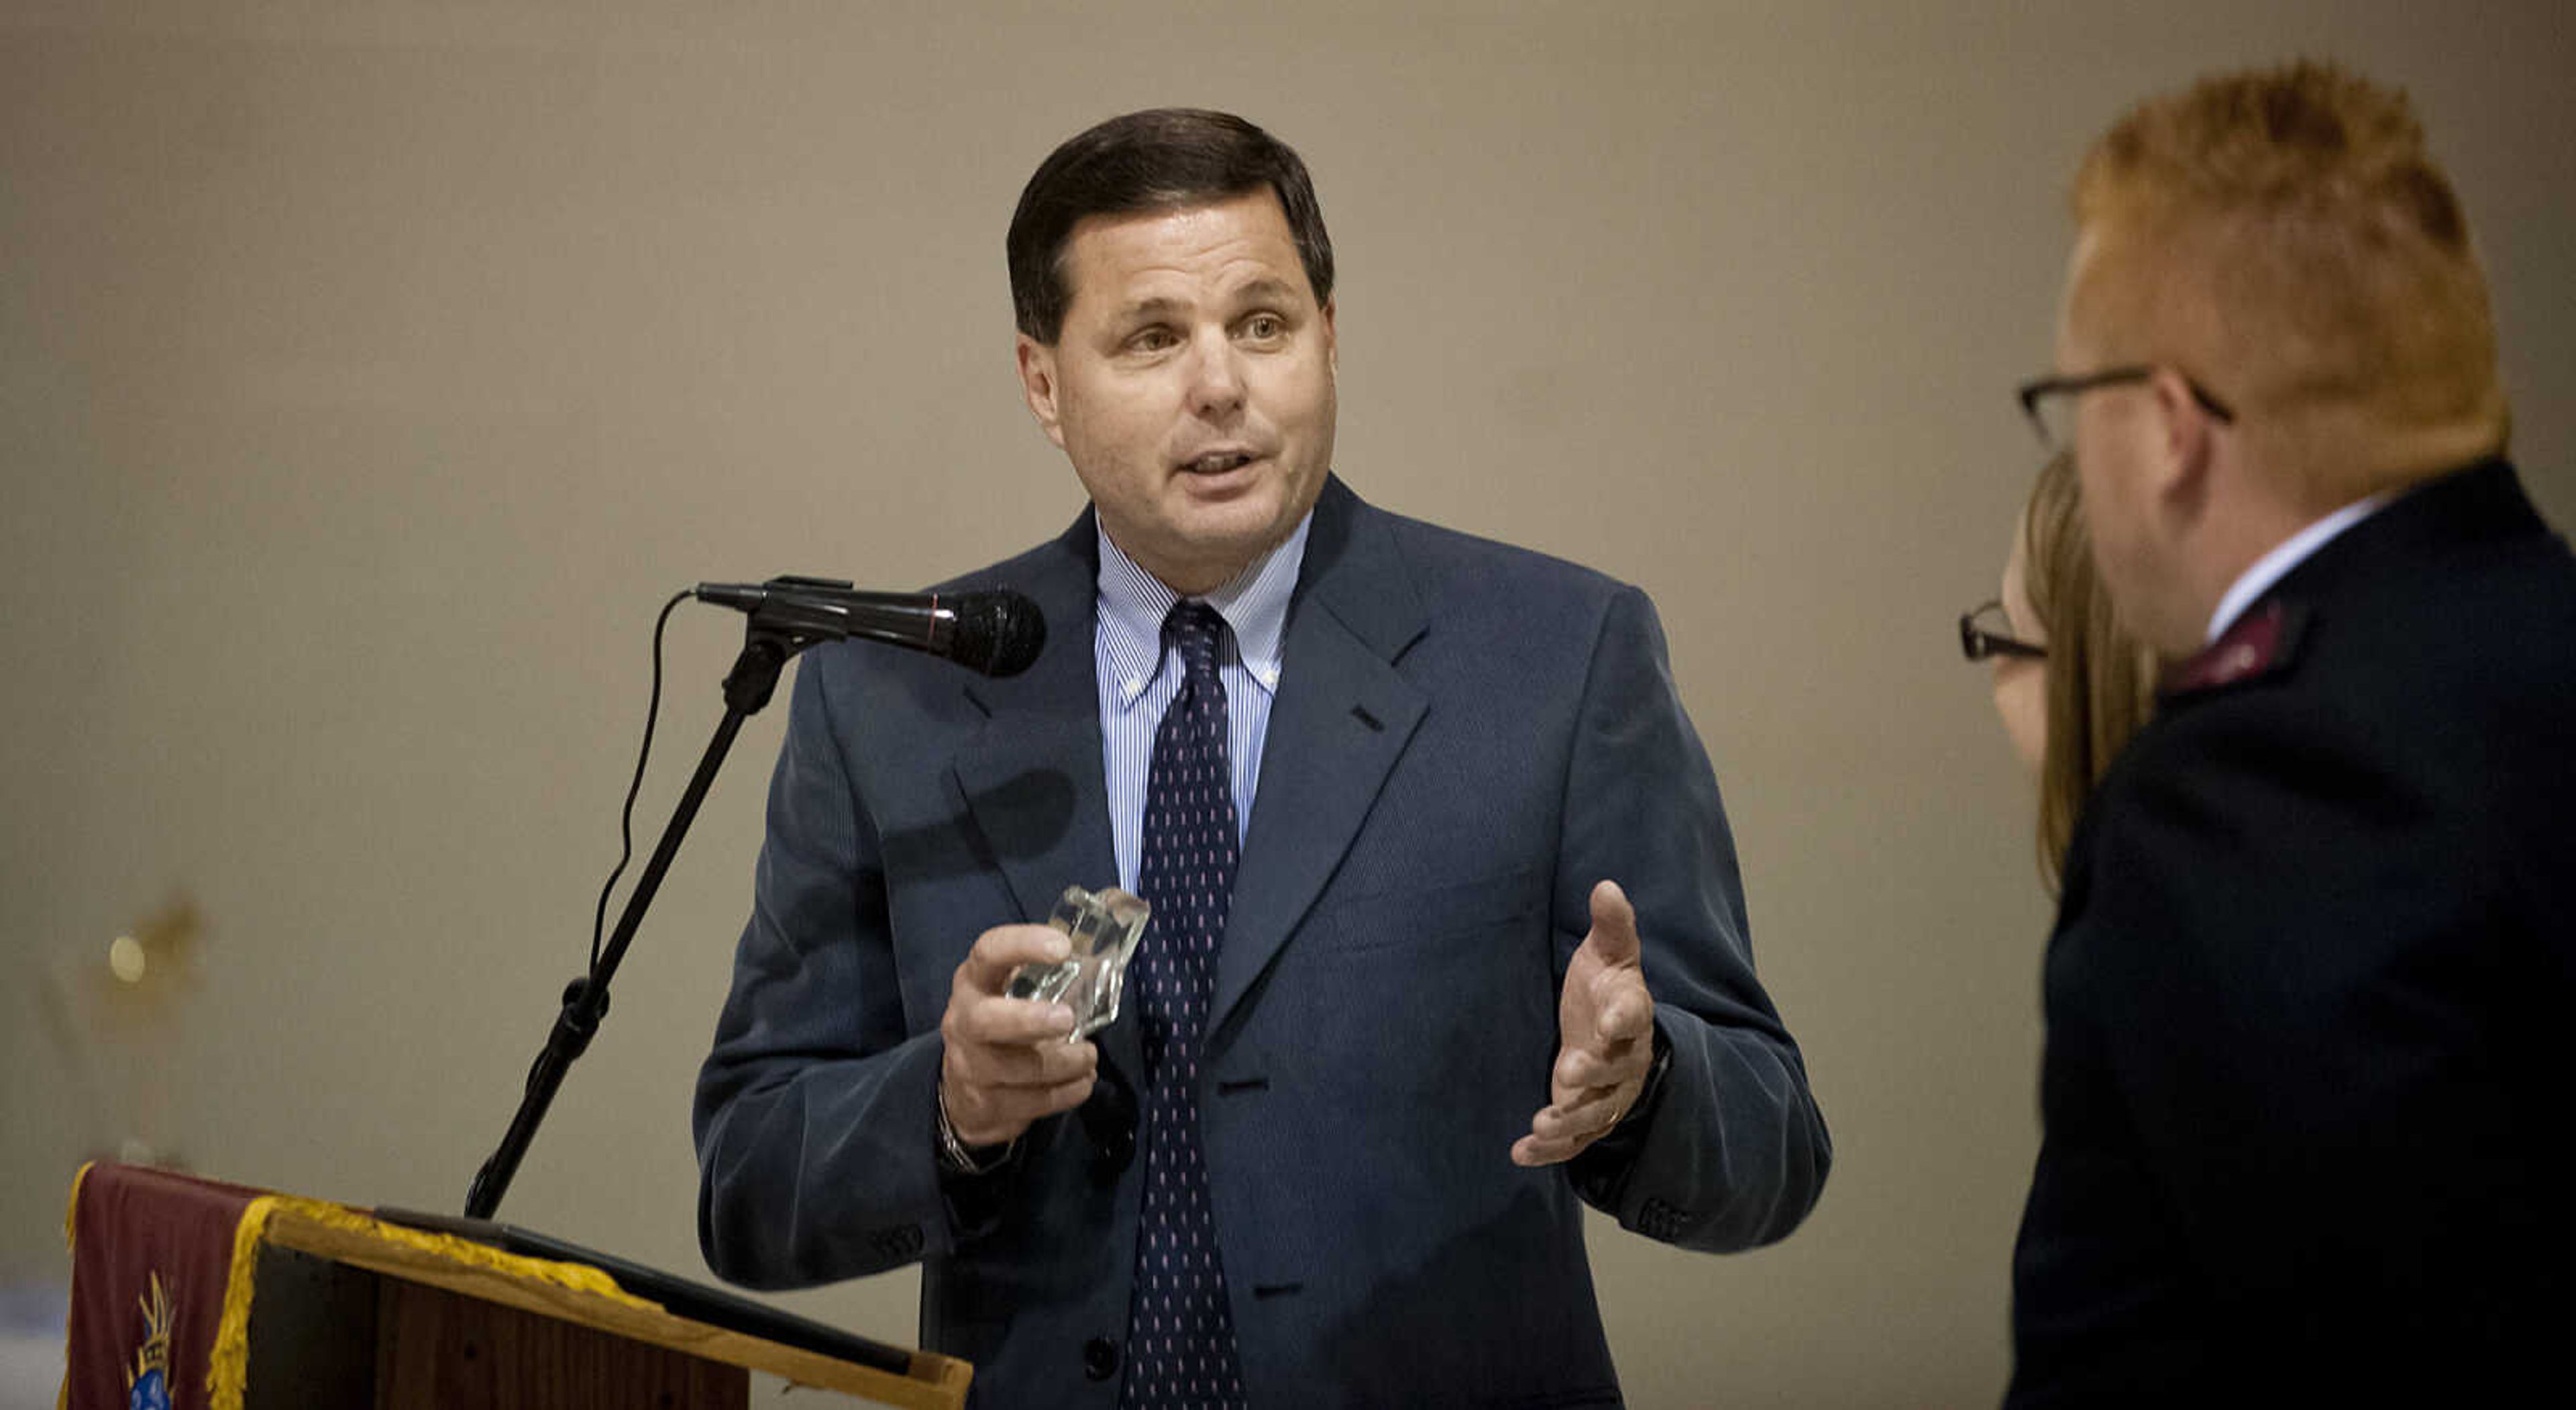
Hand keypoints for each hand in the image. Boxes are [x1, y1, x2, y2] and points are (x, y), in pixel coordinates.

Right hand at [938, 923, 1099, 1147]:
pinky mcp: (985, 1105)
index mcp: (976, 981)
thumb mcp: (1019, 989)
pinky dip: (1067, 1094)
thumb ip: (1057, 959)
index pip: (988, 952)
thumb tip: (1117, 900)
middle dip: (1030, 1020)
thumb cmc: (1005, 1024)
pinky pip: (1032, 1103)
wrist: (965, 1093)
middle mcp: (964, 1021)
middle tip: (1069, 1018)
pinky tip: (1082, 1083)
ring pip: (1018, 1069)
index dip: (1023, 945)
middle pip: (987, 1021)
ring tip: (1089, 1057)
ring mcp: (970, 1067)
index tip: (1063, 948)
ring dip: (1065, 1064)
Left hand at [1513, 880, 1655, 1166]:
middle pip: (1614, 1072)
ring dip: (1569, 1122)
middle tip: (1567, 1073)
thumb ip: (1612, 925)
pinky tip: (1520, 1153)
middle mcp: (1624, 1058)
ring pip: (1595, 1114)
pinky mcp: (1587, 1115)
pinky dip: (1551, 1151)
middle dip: (1592, 1076)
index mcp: (1630, 1012)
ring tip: (1540, 1126)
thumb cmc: (1605, 984)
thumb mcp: (1609, 952)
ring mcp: (1607, 1092)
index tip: (1609, 1021)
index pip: (1633, 1014)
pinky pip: (1575, 1139)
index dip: (1623, 1018)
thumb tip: (1606, 885)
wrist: (1607, 1023)